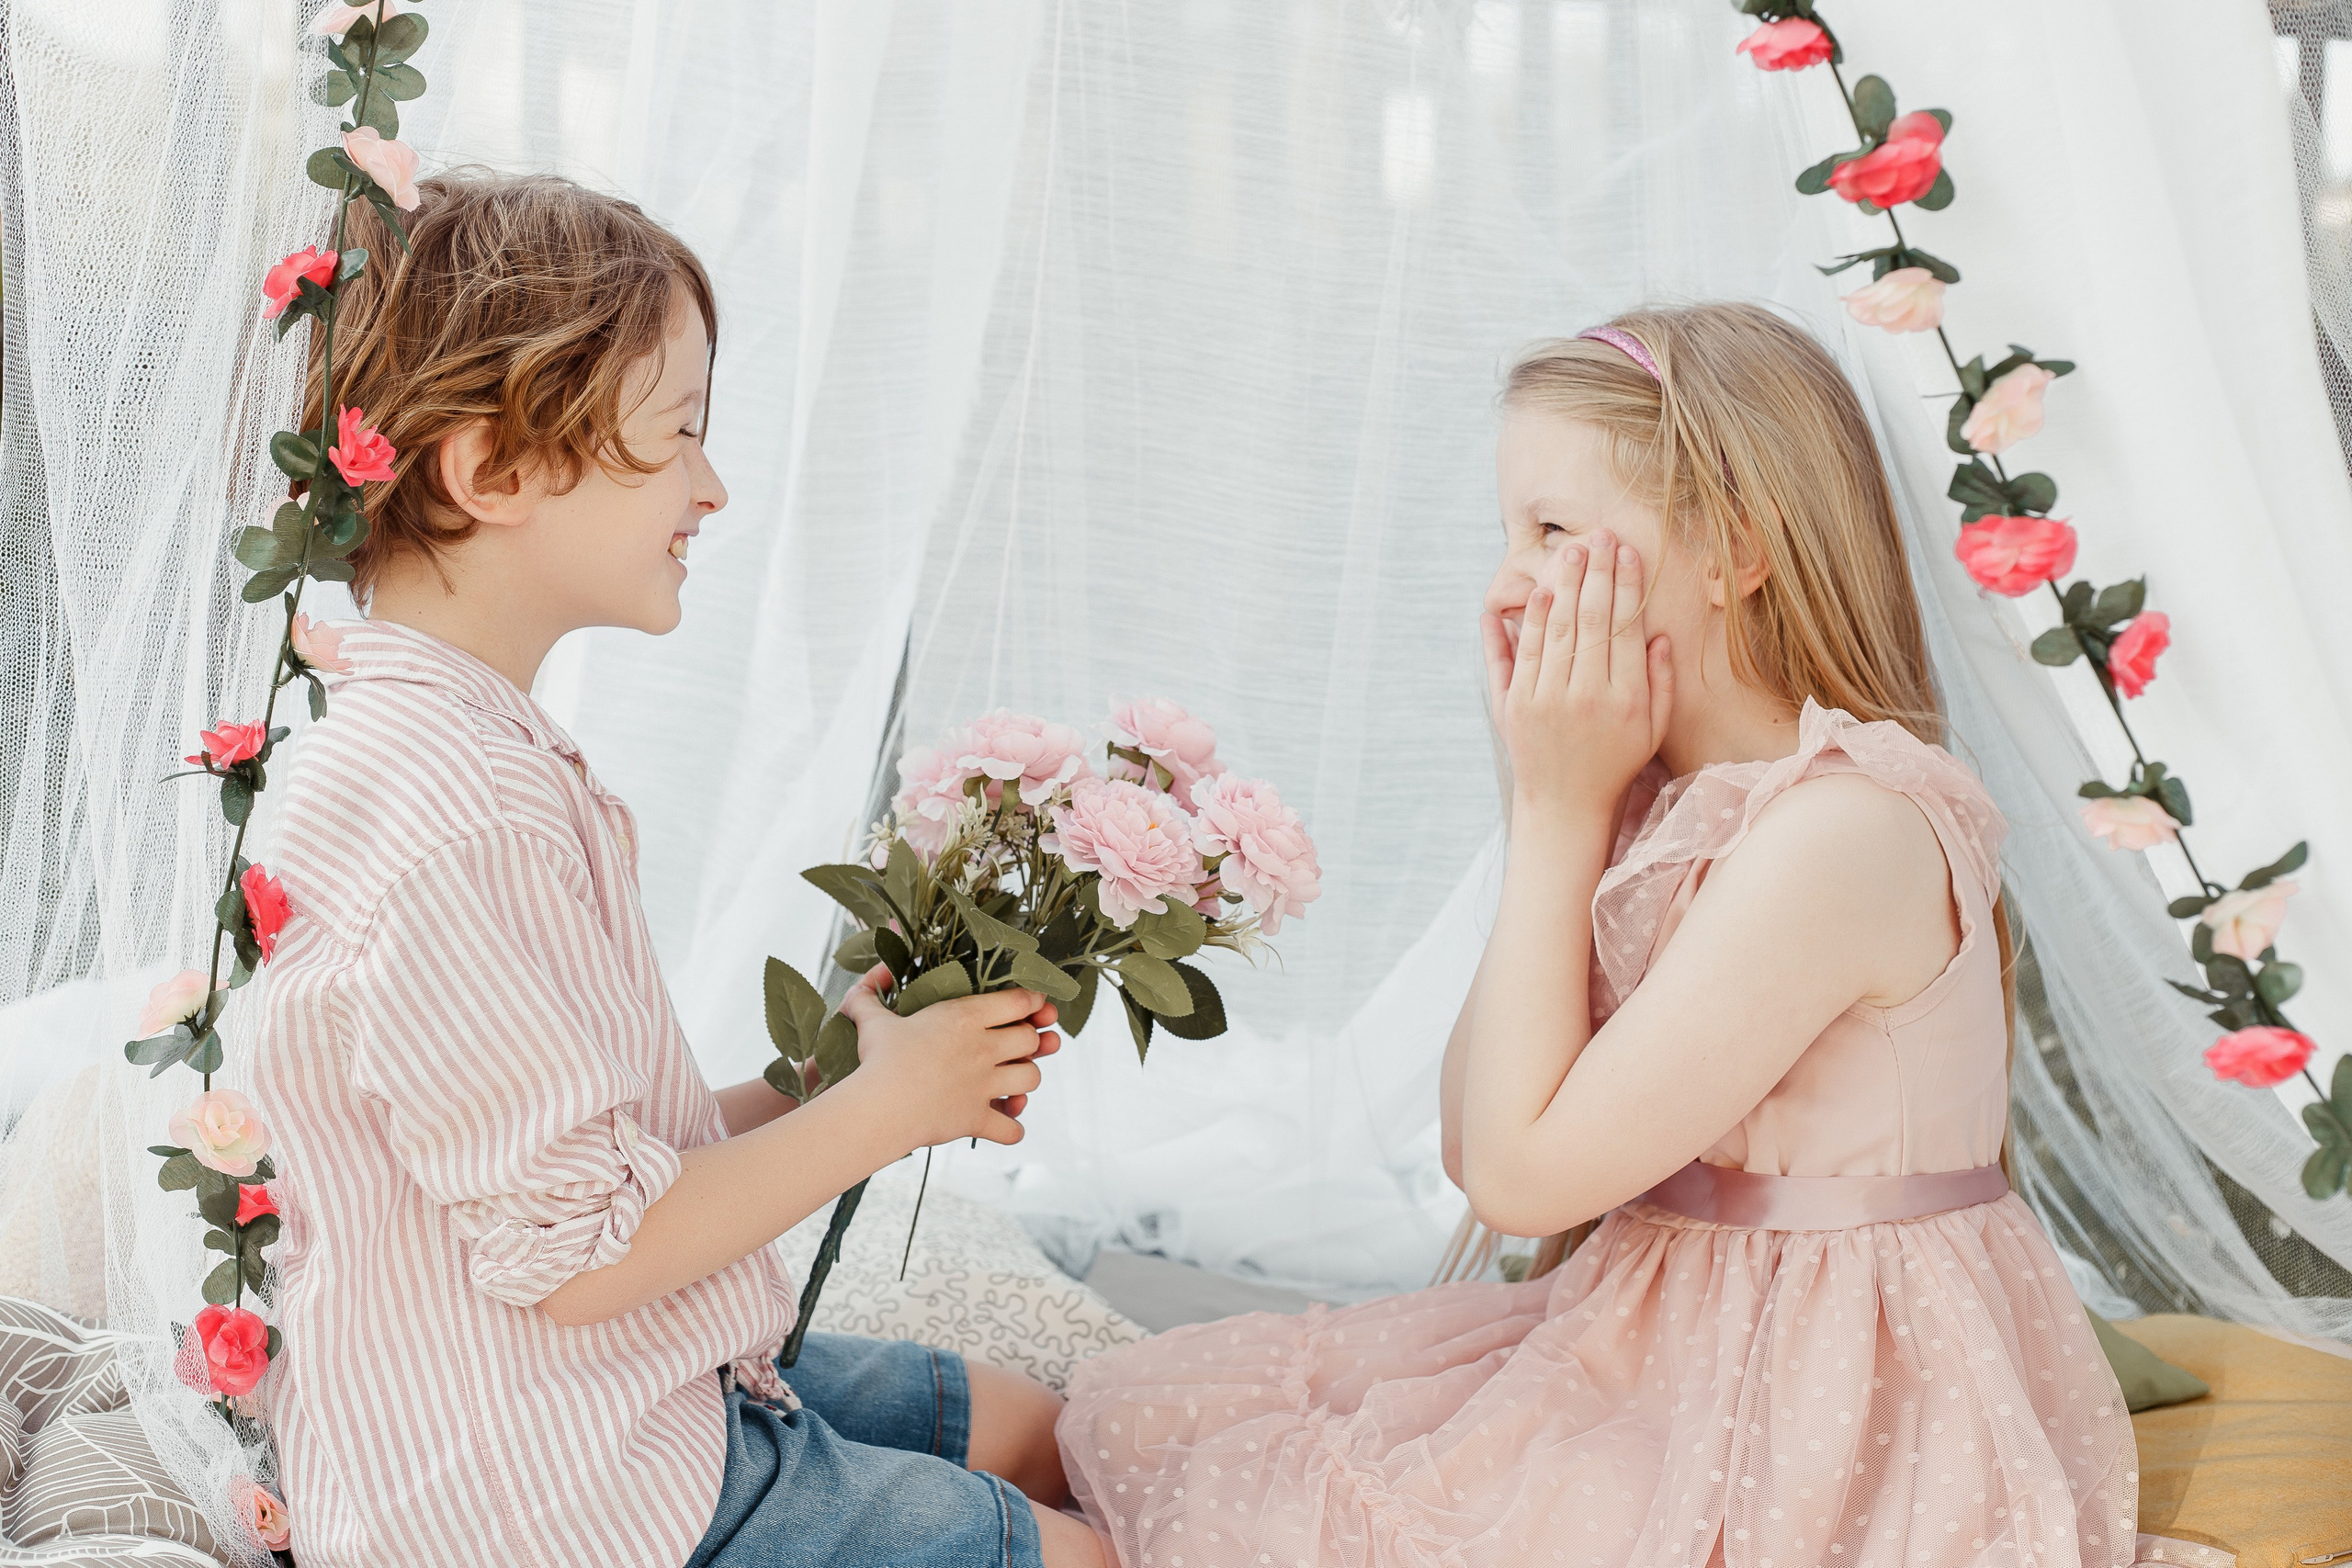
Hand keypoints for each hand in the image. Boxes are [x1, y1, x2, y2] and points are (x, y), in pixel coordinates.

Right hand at [837, 966, 1057, 1149]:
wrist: (878, 1107)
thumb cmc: (877, 1058)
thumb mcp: (872, 1020)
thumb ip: (869, 997)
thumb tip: (866, 980)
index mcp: (965, 1017)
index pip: (1019, 1000)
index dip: (1033, 1001)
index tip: (1035, 1004)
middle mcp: (983, 1049)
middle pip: (1031, 1039)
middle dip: (1032, 1041)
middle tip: (1022, 1044)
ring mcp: (984, 1086)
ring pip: (1031, 1079)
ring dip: (1026, 1080)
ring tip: (1012, 1081)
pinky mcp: (977, 1119)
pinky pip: (1012, 1129)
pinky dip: (1011, 1129)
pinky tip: (1003, 1124)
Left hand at [1482, 530, 1671, 822]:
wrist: (1564, 806)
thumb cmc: (1616, 762)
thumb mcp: (1652, 728)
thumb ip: (1659, 681)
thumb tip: (1656, 634)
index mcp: (1624, 699)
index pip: (1625, 627)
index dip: (1626, 585)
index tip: (1627, 552)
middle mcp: (1584, 696)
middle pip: (1590, 620)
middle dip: (1595, 573)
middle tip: (1598, 536)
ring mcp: (1545, 700)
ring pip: (1555, 630)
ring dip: (1563, 586)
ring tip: (1571, 552)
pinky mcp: (1514, 706)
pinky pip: (1519, 654)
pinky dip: (1526, 621)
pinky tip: (1538, 593)